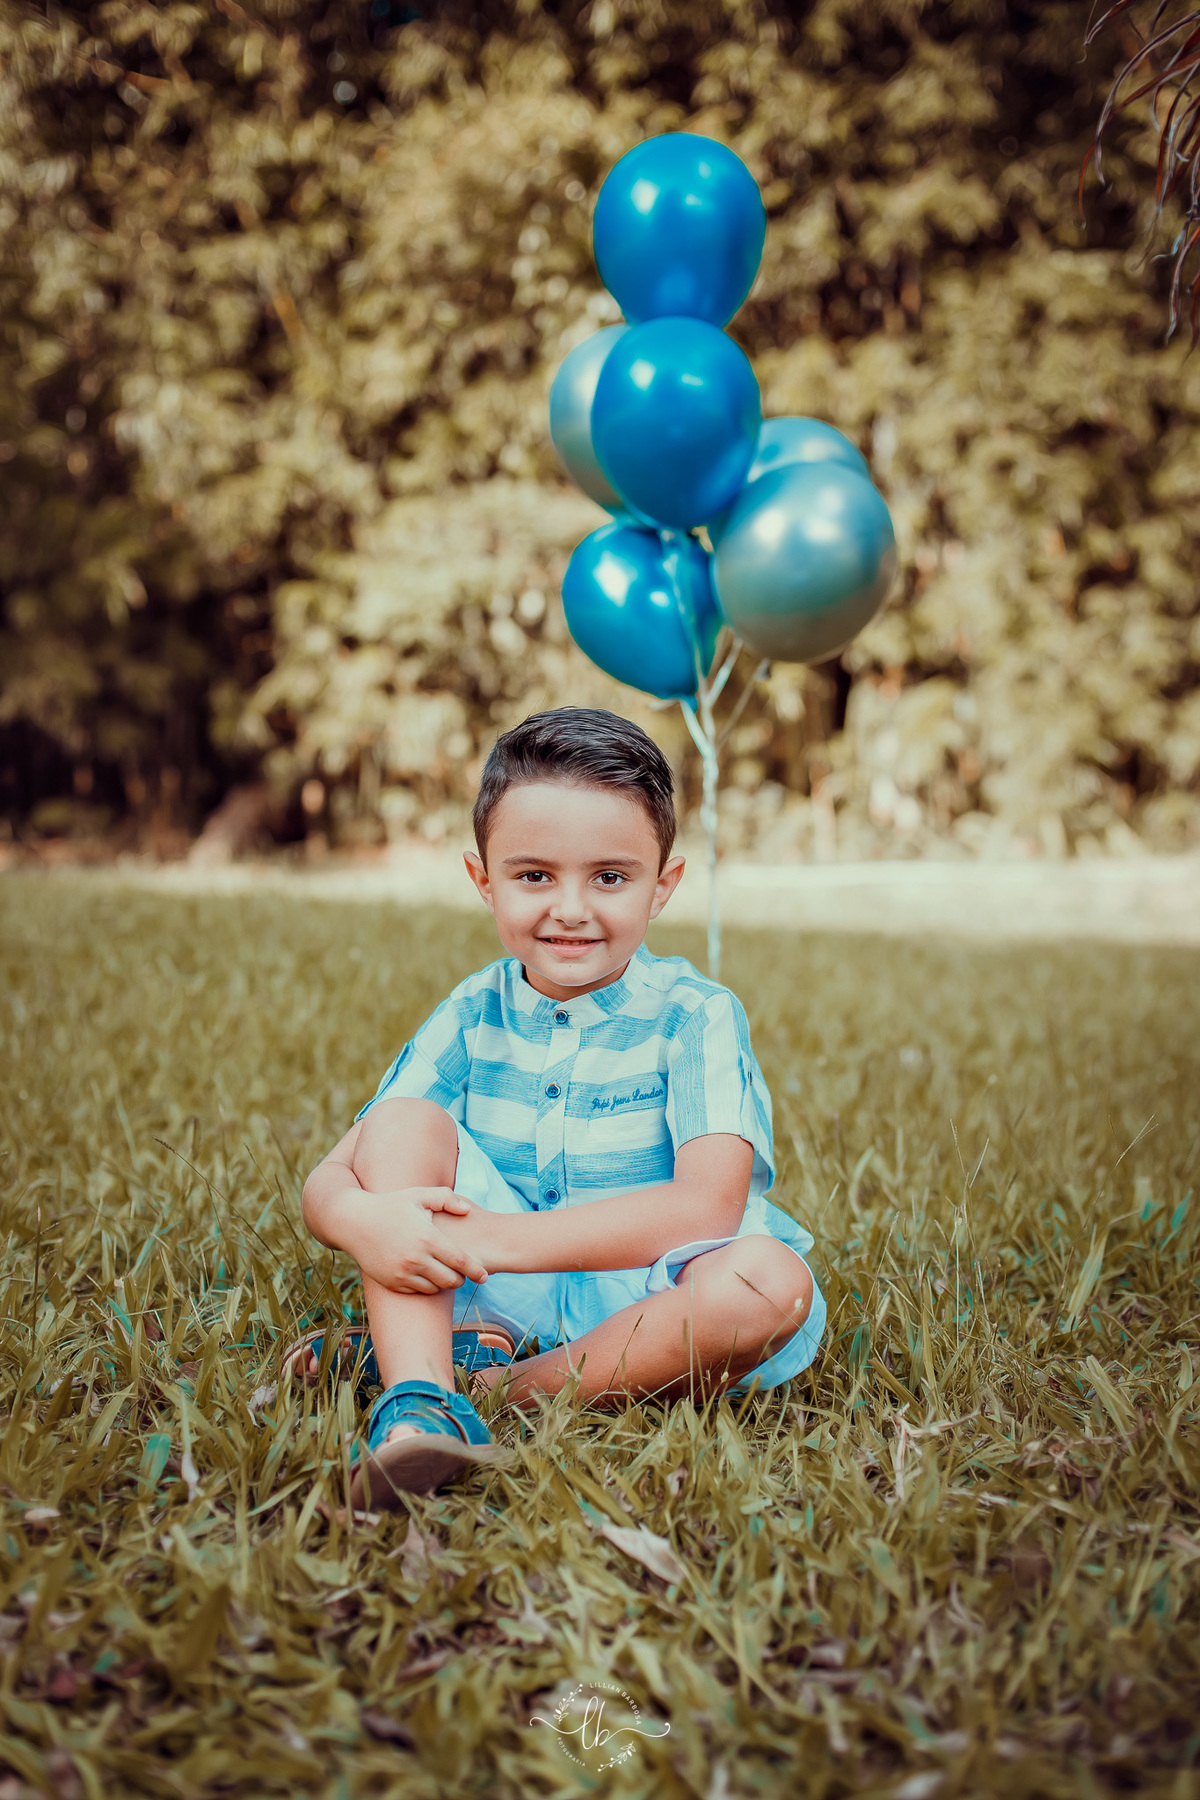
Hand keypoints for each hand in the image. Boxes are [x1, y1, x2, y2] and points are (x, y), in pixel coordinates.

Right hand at [335, 1187, 491, 1295]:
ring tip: (444, 1273)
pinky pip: (417, 1291)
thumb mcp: (418, 1194)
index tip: (485, 1276)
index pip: (461, 1261)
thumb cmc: (390, 1205)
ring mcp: (402, 1273)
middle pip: (451, 1280)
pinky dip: (425, 1286)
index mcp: (427, 1238)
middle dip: (461, 1279)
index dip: (476, 1271)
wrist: (354, 1222)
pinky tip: (426, 1274)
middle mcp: (416, 1259)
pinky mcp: (392, 1282)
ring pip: (435, 1289)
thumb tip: (467, 1210)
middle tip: (462, 1273)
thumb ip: (446, 1198)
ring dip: (442, 1283)